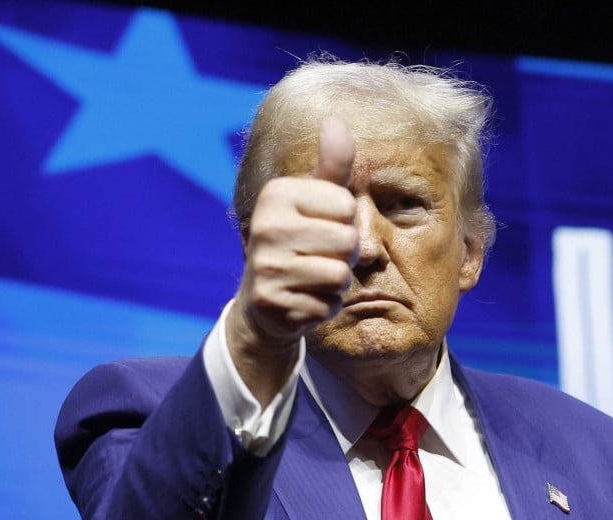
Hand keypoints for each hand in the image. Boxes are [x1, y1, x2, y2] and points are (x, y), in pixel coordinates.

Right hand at [226, 117, 357, 401]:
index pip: (348, 206)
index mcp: (277, 194)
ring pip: (340, 275)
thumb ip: (332, 165)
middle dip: (344, 255)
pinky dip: (323, 306)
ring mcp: (266, 266)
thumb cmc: (299, 240)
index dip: (345, 222)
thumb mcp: (315, 200)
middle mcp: (265, 226)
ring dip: (336, 282)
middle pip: (348, 241)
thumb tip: (335, 120)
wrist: (264, 300)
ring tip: (313, 278)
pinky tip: (303, 299)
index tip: (321, 227)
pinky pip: (326, 305)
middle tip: (319, 257)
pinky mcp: (271, 302)